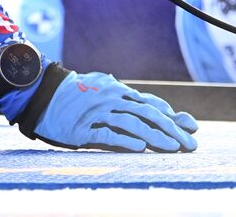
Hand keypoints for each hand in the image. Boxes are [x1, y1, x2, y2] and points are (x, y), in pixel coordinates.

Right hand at [17, 62, 197, 152]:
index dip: (173, 116)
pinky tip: (140, 148)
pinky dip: (124, 141)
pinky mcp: (84, 129)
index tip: (192, 127)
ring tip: (174, 148)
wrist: (43, 94)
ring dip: (156, 137)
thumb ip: (124, 95)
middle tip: (191, 145)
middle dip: (173, 130)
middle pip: (149, 115)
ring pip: (133, 124)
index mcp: (120, 92)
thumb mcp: (102, 88)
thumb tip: (145, 101)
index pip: (152, 104)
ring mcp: (99, 113)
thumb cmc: (76, 94)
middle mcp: (114, 100)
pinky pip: (107, 134)